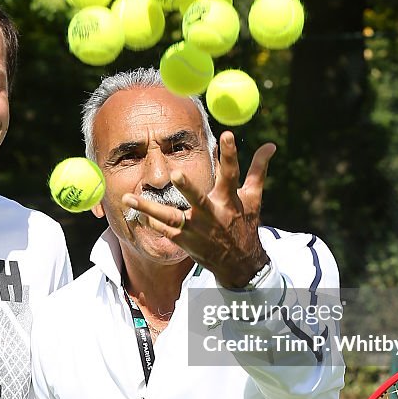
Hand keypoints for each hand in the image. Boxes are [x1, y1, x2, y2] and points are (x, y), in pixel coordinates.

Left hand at [122, 133, 274, 287]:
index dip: (230, 154)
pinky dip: (149, 221)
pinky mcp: (185, 241)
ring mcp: (196, 230)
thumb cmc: (244, 224)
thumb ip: (258, 170)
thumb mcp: (253, 198)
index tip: (226, 134)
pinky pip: (163, 230)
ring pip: (170, 218)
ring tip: (127, 197)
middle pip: (198, 199)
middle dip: (188, 187)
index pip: (231, 173)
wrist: (239, 264)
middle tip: (176, 174)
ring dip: (148, 208)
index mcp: (229, 200)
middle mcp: (212, 215)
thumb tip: (270, 145)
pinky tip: (135, 212)